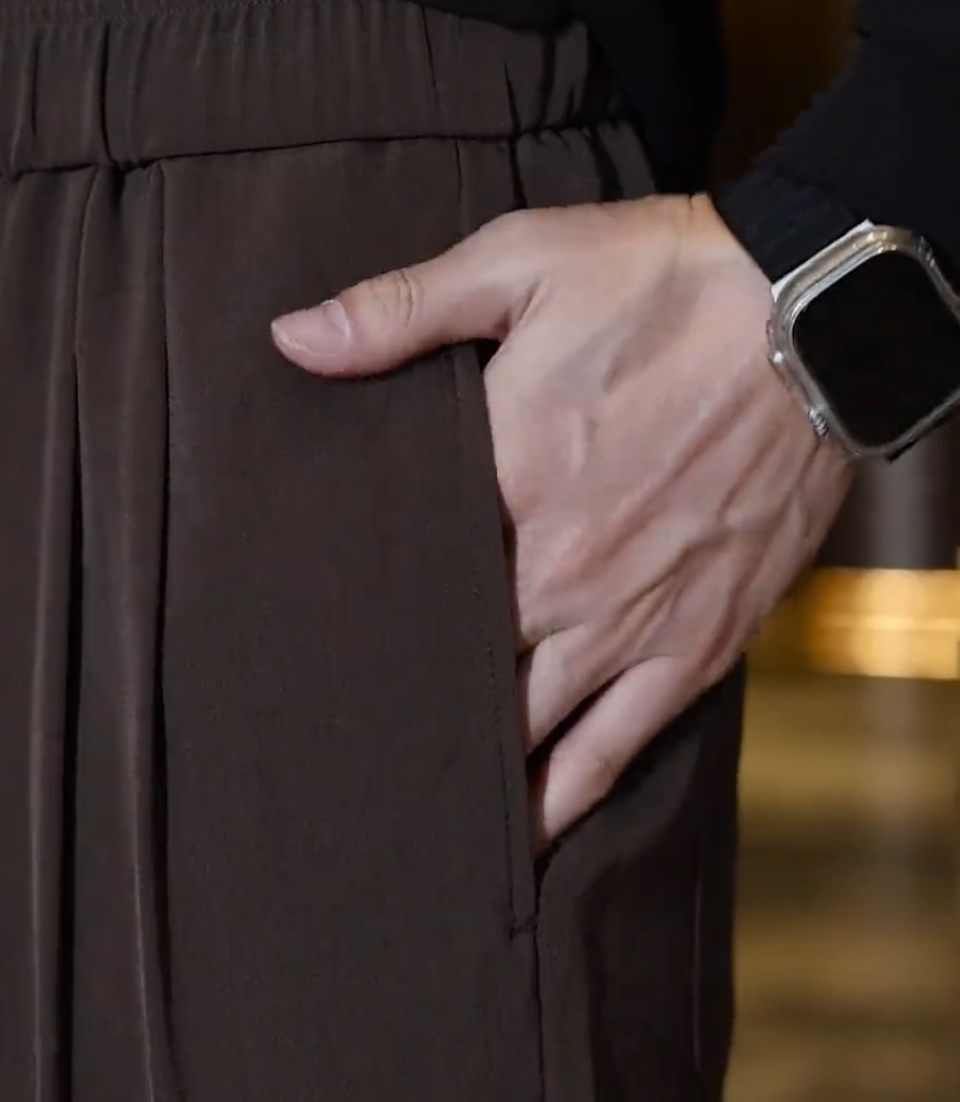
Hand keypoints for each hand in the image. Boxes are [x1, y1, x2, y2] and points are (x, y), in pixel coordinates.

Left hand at [271, 195, 853, 852]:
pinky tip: (531, 838)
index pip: (402, 589)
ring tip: (412, 831)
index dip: (350, 635)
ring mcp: (634, 619)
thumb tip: (290, 339)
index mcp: (506, 485)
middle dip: (403, 719)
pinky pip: (622, 745)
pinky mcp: (700, 641)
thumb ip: (399, 311)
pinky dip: (572, 795)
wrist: (811, 314)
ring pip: (532, 732)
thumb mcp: (520, 264)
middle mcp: (563, 574)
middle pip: (459, 676)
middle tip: (336, 768)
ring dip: (476, 780)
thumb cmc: (663, 281)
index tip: (296, 671)